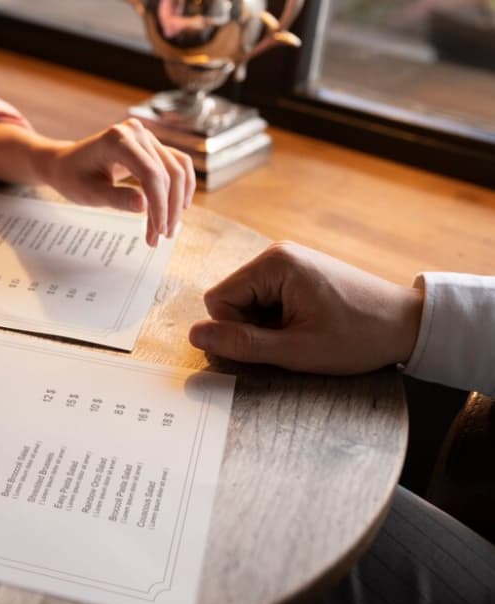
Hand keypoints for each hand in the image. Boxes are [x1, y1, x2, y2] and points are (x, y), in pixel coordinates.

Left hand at [37, 118, 194, 246]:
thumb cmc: (72, 177)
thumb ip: (116, 198)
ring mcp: (146, 137)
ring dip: (176, 201)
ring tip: (166, 229)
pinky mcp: (151, 145)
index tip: (158, 231)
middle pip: (167, 173)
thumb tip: (144, 206)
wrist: (65, 163)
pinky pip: (176, 164)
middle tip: (159, 237)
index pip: (151, 174)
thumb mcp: (88, 193)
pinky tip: (179, 207)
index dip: (159, 205)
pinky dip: (181, 187)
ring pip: (177, 170)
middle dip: (167, 209)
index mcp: (117, 140)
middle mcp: (136, 132)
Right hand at [188, 242, 424, 374]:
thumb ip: (241, 343)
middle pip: (230, 299)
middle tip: (292, 340)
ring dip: (266, 325)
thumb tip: (194, 335)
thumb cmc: (359, 336)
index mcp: (274, 263)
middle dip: (251, 328)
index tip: (274, 343)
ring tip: (303, 333)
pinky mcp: (297, 271)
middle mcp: (276, 253)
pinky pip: (264, 298)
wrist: (408, 325)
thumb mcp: (296, 350)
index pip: (217, 301)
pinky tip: (307, 325)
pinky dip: (278, 318)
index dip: (235, 331)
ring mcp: (287, 260)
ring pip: (246, 301)